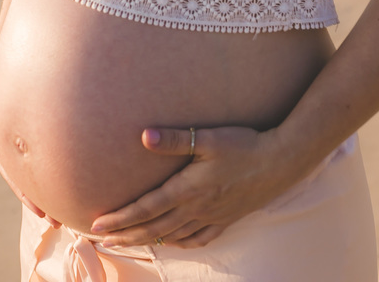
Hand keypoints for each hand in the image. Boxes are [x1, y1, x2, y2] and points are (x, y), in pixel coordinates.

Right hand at [0, 59, 60, 228]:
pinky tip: (75, 183)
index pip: (16, 175)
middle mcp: (19, 143)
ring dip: (50, 191)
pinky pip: (52, 154)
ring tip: (66, 213)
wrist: (25, 54)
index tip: (43, 214)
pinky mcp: (47, 132)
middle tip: (58, 222)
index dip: (28, 195)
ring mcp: (32, 139)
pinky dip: (60, 170)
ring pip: (40, 171)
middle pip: (29, 180)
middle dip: (41, 202)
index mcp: (6, 139)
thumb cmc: (6, 71)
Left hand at [89, 126, 299, 248]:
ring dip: (148, 240)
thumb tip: (143, 136)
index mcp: (187, 190)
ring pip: (173, 236)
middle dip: (126, 235)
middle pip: (154, 228)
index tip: (97, 225)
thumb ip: (174, 139)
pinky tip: (174, 243)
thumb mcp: (208, 138)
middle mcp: (196, 209)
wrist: (281, 161)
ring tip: (129, 243)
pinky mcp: (227, 219)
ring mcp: (212, 217)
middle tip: (102, 241)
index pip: (145, 208)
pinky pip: (199, 239)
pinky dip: (181, 243)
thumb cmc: (244, 145)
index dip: (120, 218)